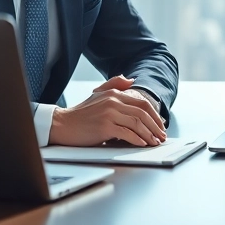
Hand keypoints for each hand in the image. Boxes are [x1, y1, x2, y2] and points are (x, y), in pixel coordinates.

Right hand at [49, 76, 167, 146]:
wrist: (63, 124)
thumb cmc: (81, 113)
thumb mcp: (98, 94)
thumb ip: (114, 84)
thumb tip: (131, 80)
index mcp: (114, 94)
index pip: (142, 104)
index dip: (155, 115)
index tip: (160, 125)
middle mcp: (113, 101)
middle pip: (143, 113)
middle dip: (156, 126)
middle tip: (162, 136)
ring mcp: (109, 114)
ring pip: (137, 123)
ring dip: (149, 134)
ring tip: (155, 142)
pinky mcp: (104, 127)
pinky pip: (126, 133)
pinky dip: (137, 139)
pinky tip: (142, 144)